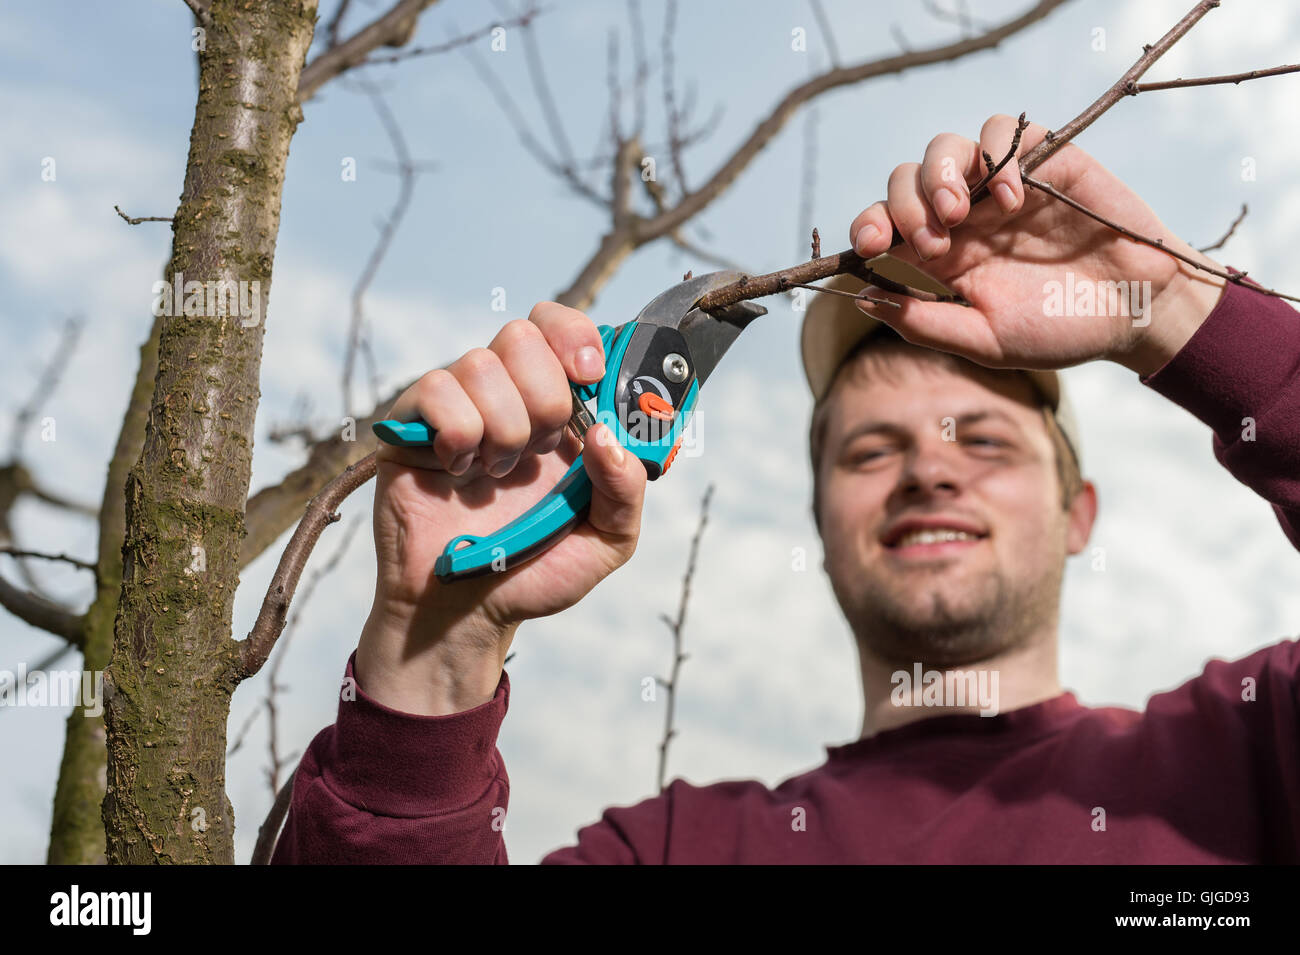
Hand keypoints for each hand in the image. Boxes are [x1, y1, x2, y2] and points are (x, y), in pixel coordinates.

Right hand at [356, 303, 647, 714]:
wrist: (466, 614)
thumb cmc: (533, 571)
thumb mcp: (606, 541)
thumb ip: (626, 489)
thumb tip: (606, 434)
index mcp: (558, 410)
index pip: (561, 329)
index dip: (575, 336)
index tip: (589, 376)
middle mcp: (507, 398)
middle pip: (523, 334)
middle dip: (543, 395)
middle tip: (537, 449)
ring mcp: (457, 407)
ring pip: (481, 364)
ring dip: (501, 429)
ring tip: (495, 474)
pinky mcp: (410, 424)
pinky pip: (434, 389)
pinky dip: (457, 434)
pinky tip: (457, 472)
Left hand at [848, 114, 1226, 375]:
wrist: (1135, 312)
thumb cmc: (1058, 330)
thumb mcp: (985, 340)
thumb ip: (925, 322)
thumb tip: (864, 299)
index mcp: (941, 256)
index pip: (884, 226)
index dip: (868, 227)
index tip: (869, 247)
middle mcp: (963, 215)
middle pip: (904, 181)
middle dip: (904, 207)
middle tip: (933, 242)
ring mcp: (1000, 184)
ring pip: (945, 148)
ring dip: (939, 176)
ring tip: (958, 214)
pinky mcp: (1043, 159)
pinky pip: (1002, 131)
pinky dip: (997, 155)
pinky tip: (1011, 199)